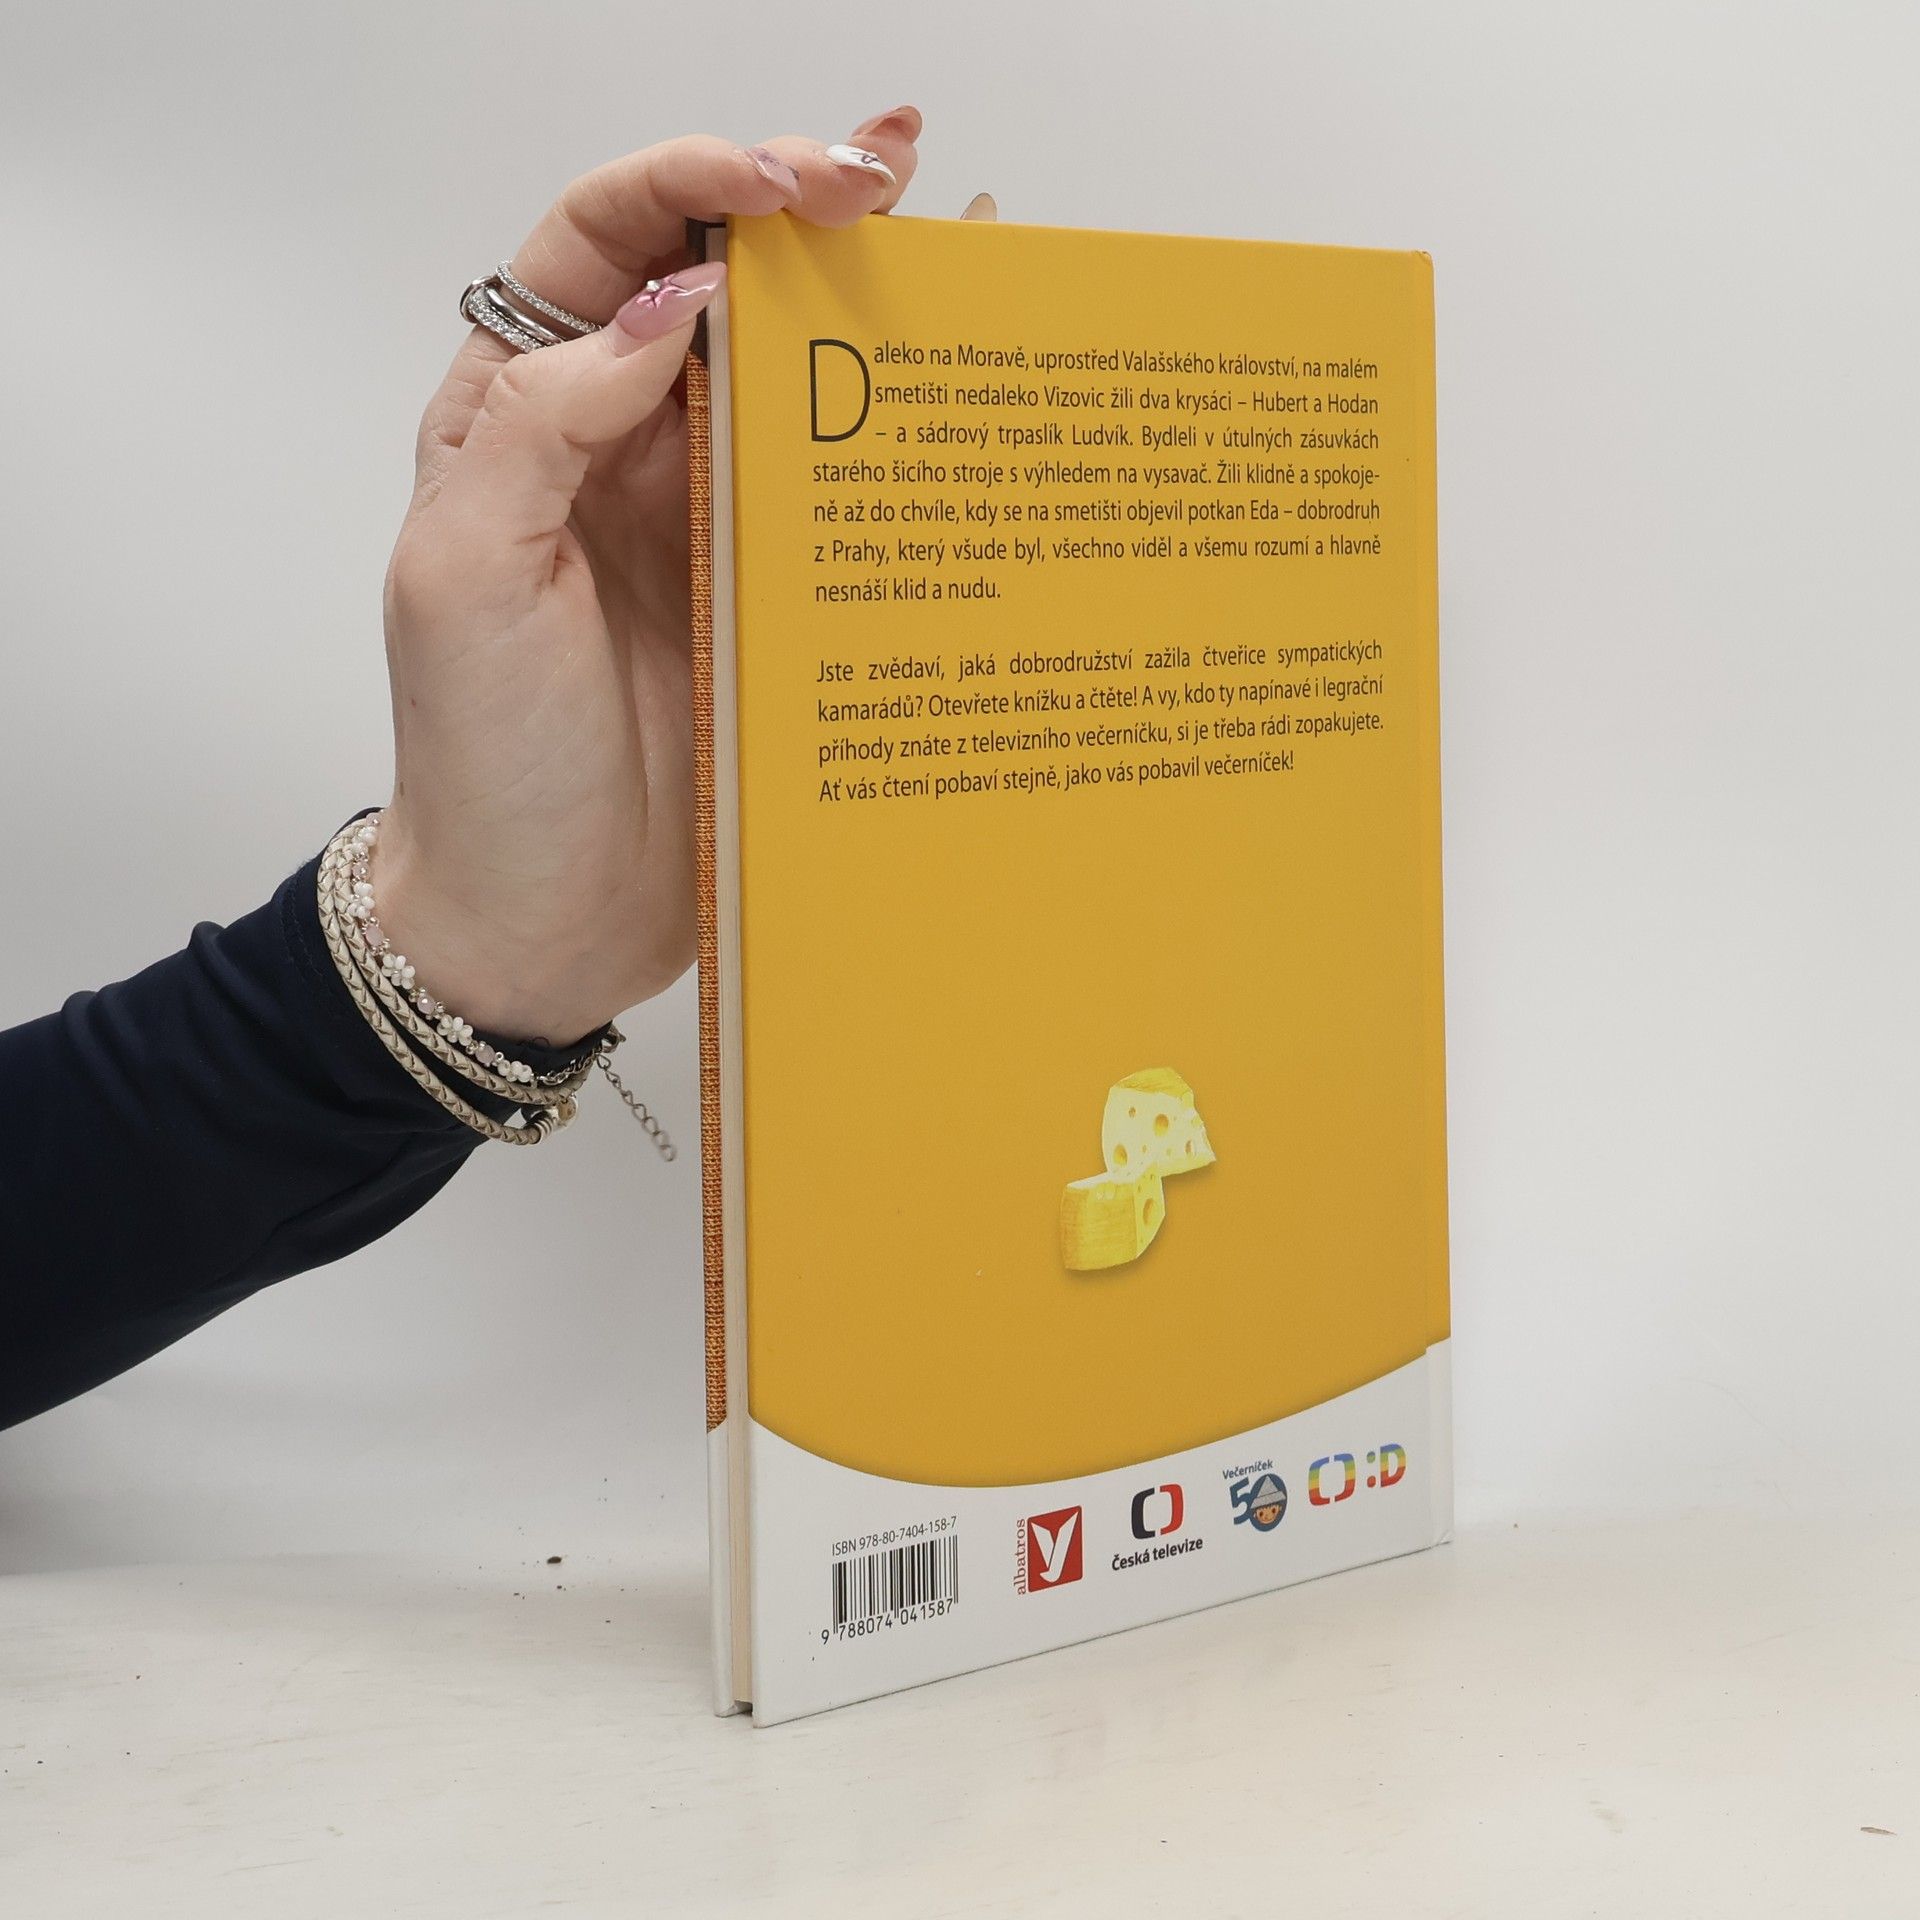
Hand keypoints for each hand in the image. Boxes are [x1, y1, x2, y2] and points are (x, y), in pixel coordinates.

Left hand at [374, 109, 923, 1044]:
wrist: (538, 925)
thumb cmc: (480, 763)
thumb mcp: (463, 578)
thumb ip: (543, 425)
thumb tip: (674, 302)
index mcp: (523, 419)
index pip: (604, 248)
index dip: (689, 184)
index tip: (781, 180)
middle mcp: (624, 451)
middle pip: (717, 287)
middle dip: (801, 208)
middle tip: (888, 169)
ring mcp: (710, 525)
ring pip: (795, 380)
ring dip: (869, 301)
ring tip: (958, 237)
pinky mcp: (776, 602)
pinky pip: (842, 497)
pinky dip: (905, 438)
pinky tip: (968, 386)